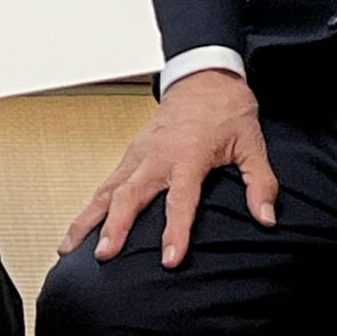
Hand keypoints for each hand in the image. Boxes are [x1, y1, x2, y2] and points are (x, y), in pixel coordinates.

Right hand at [59, 69, 278, 269]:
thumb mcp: (252, 144)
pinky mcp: (131, 154)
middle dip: (114, 227)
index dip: (175, 230)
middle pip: (130, 195)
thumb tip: (266, 217)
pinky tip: (80, 227)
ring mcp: (139, 154)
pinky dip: (91, 206)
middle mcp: (157, 156)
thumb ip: (260, 183)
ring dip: (88, 219)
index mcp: (189, 155)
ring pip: (107, 190)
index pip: (181, 200)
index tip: (169, 259)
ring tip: (69, 248)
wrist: (203, 76)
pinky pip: (106, 183)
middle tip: (103, 256)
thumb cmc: (227, 111)